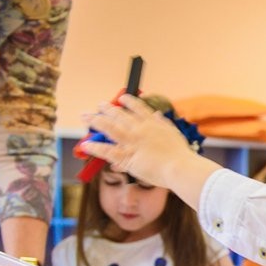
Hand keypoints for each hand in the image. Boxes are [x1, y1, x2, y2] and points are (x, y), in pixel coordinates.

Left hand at [80, 95, 219, 197]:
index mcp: (153, 123)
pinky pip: (106, 150)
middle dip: (107, 108)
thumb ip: (163, 123)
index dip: (128, 102)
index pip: (138, 108)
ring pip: (109, 128)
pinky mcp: (127, 156)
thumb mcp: (174, 134)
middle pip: (119, 115)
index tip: (122, 98)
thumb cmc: (180, 155)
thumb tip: (158, 115)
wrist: (180, 168)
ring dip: (95, 121)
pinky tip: (84, 144)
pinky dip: (94, 147)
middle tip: (99, 105)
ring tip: (85, 117)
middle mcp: (140, 129)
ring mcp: (132, 142)